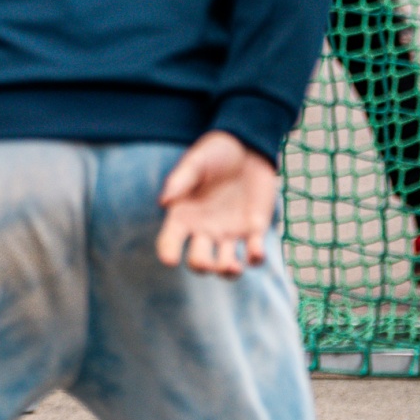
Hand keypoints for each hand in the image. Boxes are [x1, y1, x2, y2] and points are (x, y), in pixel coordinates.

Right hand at [157, 130, 278, 276]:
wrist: (248, 148)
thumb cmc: (215, 153)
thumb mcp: (196, 161)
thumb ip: (180, 180)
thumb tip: (164, 202)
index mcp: (183, 215)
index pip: (169, 242)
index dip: (167, 253)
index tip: (170, 260)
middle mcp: (203, 229)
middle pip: (198, 260)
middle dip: (202, 265)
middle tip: (208, 262)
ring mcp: (229, 233)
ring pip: (225, 265)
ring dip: (228, 272)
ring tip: (233, 267)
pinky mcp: (254, 230)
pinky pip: (254, 253)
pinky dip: (255, 257)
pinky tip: (256, 250)